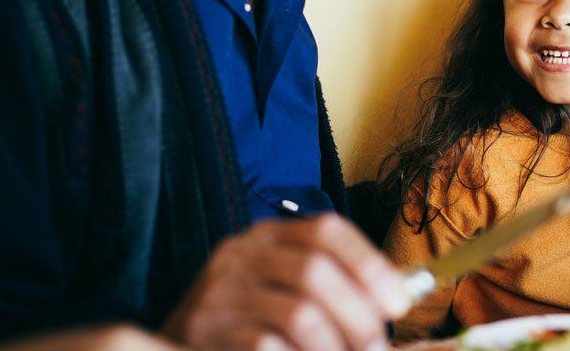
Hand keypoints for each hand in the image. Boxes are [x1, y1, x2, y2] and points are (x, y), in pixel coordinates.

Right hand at [162, 214, 409, 350]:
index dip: (369, 263)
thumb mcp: (282, 285)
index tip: (399, 301)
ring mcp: (219, 294)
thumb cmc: (246, 318)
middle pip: (316, 272)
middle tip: (376, 346)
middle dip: (358, 315)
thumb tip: (401, 295)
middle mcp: (241, 254)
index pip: (327, 230)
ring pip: (299, 316)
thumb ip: (334, 283)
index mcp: (268, 235)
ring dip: (335, 347)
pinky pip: (268, 348)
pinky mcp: (204, 333)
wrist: (168, 344)